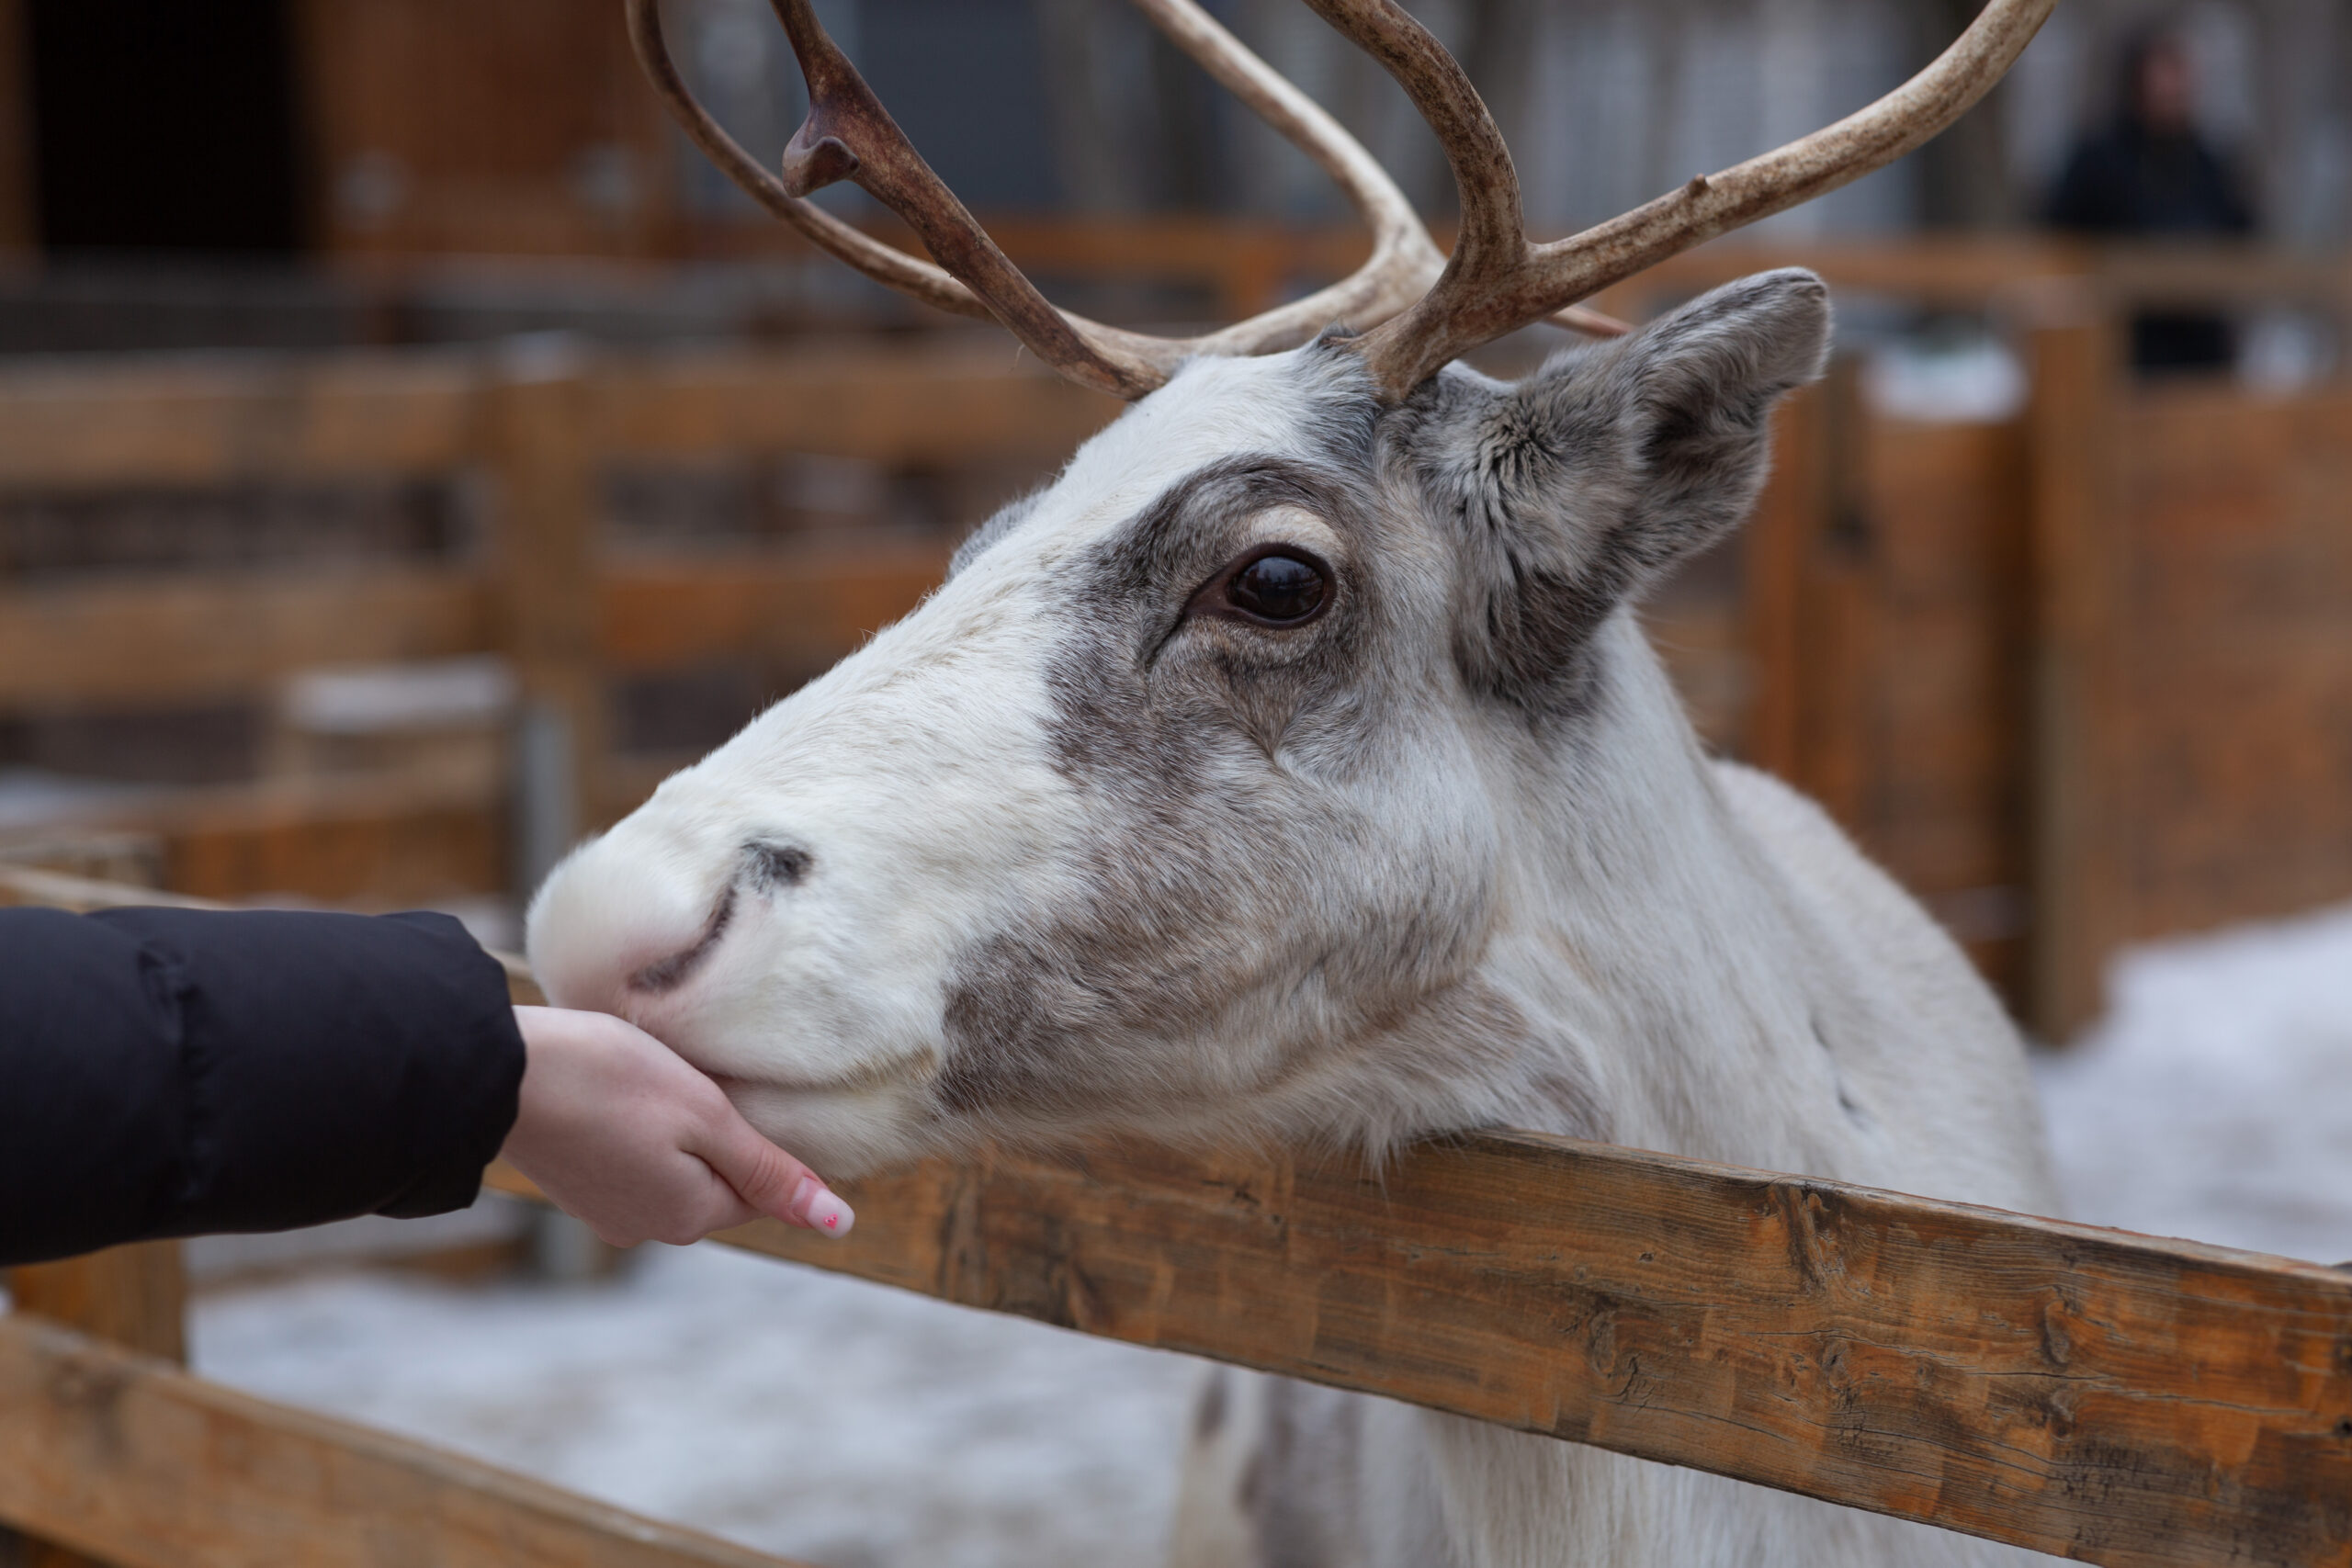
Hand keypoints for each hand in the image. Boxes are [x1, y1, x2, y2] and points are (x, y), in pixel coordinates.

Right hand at [500, 1006, 853, 1247]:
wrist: (496, 1070)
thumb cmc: (610, 1081)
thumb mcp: (706, 1117)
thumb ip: (770, 1172)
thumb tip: (839, 1224)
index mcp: (688, 1215)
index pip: (760, 1192)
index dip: (762, 1140)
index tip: (740, 1093)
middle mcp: (646, 1227)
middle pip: (715, 1183)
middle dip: (719, 1138)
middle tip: (697, 1080)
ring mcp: (603, 1209)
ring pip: (671, 1171)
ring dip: (677, 1132)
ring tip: (656, 1083)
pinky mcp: (573, 1184)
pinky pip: (631, 1162)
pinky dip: (638, 1131)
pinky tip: (623, 1095)